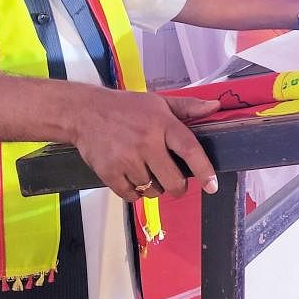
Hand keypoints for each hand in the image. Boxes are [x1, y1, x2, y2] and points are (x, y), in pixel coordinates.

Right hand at [71, 89, 219, 202]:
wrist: (83, 112)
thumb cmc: (125, 108)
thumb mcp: (158, 102)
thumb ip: (188, 107)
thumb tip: (215, 107)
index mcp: (162, 124)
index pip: (189, 150)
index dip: (204, 170)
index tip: (212, 185)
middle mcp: (146, 142)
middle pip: (173, 181)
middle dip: (177, 187)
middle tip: (174, 182)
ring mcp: (126, 159)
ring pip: (153, 191)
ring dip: (153, 188)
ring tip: (145, 171)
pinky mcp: (109, 172)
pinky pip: (132, 196)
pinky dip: (135, 193)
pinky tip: (131, 178)